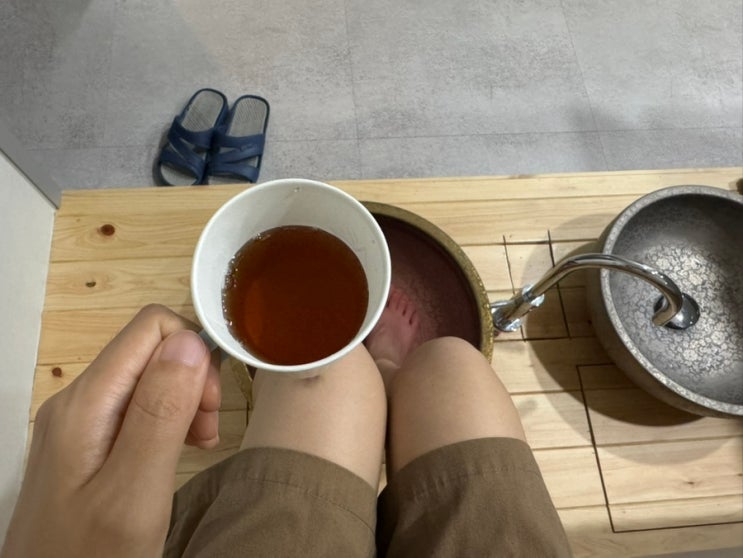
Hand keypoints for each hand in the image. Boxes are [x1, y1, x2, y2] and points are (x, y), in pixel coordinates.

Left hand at [1, 305, 220, 557]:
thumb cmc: (91, 557)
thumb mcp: (134, 492)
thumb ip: (160, 413)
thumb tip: (189, 340)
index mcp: (85, 402)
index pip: (151, 327)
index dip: (193, 354)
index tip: (209, 406)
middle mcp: (79, 400)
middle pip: (151, 349)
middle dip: (192, 379)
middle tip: (207, 432)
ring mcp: (82, 420)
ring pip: (150, 375)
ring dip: (186, 400)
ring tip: (199, 444)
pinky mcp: (90, 440)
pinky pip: (140, 405)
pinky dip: (171, 419)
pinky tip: (181, 450)